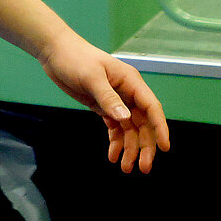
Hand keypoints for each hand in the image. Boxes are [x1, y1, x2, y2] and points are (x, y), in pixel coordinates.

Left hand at [38, 33, 170, 172]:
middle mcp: (127, 93)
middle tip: (143, 168)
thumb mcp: (91, 78)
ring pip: (130, 129)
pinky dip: (116, 142)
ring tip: (126, 168)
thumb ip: (108, 98)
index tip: (164, 147)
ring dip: (130, 148)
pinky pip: (115, 128)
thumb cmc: (75, 58)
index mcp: (131, 82)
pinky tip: (113, 155)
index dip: (160, 128)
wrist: (56, 53)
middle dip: (145, 146)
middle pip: (143, 123)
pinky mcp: (103, 107)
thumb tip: (125, 118)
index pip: (151, 107)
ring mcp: (116, 101)